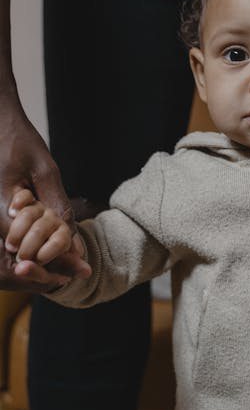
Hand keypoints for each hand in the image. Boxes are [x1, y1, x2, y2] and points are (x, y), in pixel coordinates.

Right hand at [0, 103, 76, 287]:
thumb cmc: (19, 140)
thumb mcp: (45, 169)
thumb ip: (56, 202)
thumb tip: (70, 234)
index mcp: (1, 204)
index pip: (26, 245)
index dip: (54, 258)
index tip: (80, 267)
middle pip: (21, 250)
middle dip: (51, 260)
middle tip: (81, 269)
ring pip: (18, 242)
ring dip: (44, 250)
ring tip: (74, 259)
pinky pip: (16, 230)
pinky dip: (37, 236)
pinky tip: (57, 237)